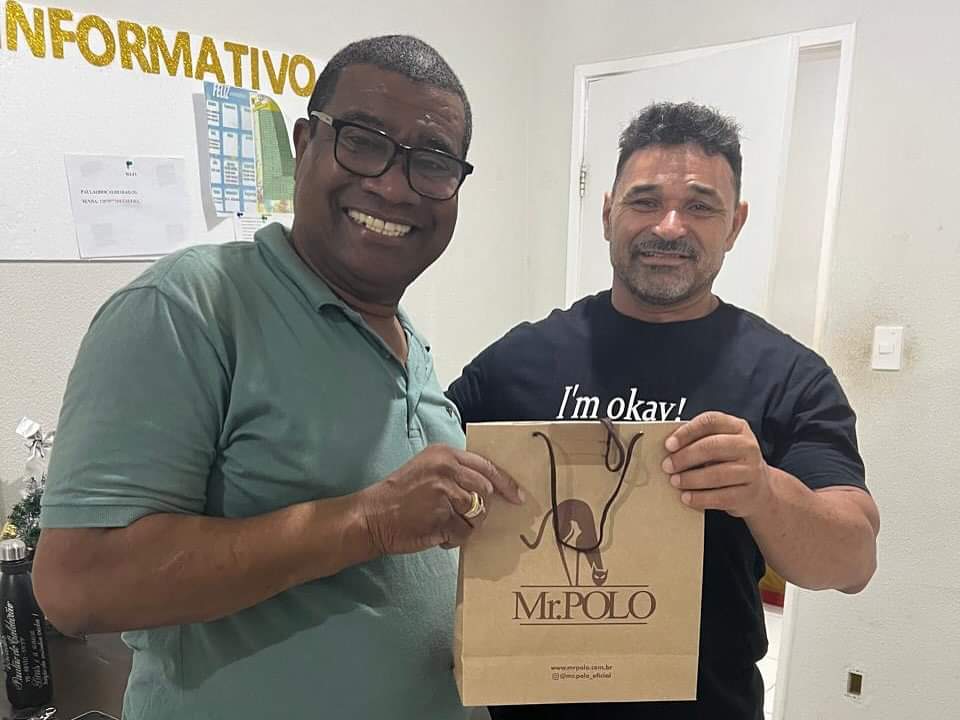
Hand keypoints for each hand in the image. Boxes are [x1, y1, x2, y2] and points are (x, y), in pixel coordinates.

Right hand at [355, 444, 523, 555]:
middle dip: (480, 509)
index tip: (517, 496)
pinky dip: (454, 539)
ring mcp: (445, 493)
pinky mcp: (442, 517)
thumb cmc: (399, 495)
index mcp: (444, 454)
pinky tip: (438, 534)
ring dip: (466, 525)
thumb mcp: (427, 469)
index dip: (507, 483)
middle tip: (462, 516)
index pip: (486, 467)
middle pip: (486, 492)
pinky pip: (465, 533)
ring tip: (444, 524)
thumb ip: (456, 472)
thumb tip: (489, 489)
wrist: (371, 516)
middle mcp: (447, 469)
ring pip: (478, 515)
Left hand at [662, 412, 771, 517]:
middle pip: (713, 447)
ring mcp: (751, 470)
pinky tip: (687, 497)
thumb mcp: (719, 444)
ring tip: (675, 481)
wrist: (758, 488)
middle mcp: (747, 446)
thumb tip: (668, 450)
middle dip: (685, 457)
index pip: (710, 421)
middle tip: (667, 466)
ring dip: (691, 479)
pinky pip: (722, 497)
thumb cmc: (729, 461)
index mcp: (737, 427)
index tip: (669, 445)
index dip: (687, 432)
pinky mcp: (749, 494)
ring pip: (718, 474)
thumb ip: (698, 441)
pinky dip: (700, 498)